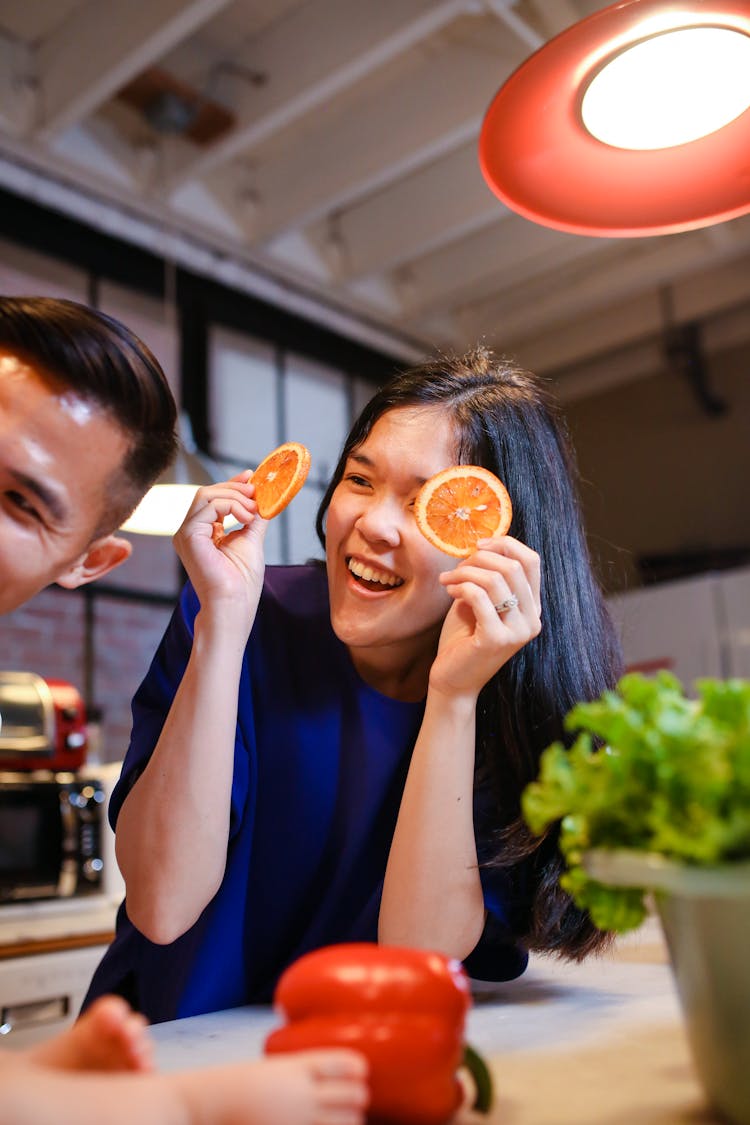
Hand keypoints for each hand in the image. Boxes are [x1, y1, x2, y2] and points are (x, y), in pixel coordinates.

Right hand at [172, 472, 266, 619]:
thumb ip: (254, 518)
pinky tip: (246, 519)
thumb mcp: (251, 540)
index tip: (250, 476)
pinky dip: (231, 506)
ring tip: (253, 512)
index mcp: (202, 532)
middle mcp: (190, 531)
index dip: (231, 483)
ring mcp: (186, 533)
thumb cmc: (241, 582)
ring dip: (236, 497)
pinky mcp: (188, 535)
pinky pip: (208, 505)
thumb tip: (265, 498)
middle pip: (208, 492)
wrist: (233, 604)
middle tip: (257, 493)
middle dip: (235, 488)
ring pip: (207, 494)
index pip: (212, 498)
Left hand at [430, 536, 541, 698]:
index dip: (506, 544)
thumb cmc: (463, 639)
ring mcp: (517, 631)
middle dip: (479, 559)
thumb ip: (487, 577)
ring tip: (448, 581)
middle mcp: (532, 620)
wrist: (452, 681)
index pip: (532, 561)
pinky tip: (449, 592)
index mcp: (532, 608)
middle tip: (455, 569)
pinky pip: (479, 597)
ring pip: (495, 579)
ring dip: (464, 573)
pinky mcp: (496, 639)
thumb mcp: (480, 601)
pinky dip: (461, 587)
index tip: (479, 544)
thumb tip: (484, 545)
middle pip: (513, 567)